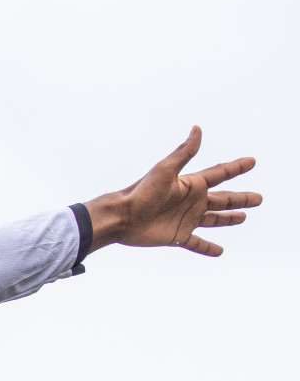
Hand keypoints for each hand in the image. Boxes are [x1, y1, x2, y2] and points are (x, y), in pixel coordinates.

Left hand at [86, 126, 259, 256]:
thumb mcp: (165, 170)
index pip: (219, 174)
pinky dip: (208, 248)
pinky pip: (197, 243)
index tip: (252, 162)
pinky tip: (219, 251)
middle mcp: (191, 202)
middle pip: (223, 200)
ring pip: (214, 220)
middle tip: (259, 199)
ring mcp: (186, 220)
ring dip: (229, 219)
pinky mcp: (178, 236)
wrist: (122, 217)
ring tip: (243, 218)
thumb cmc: (141, 192)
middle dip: (241, 199)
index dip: (236, 168)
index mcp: (191, 185)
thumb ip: (184, 153)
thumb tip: (197, 129)